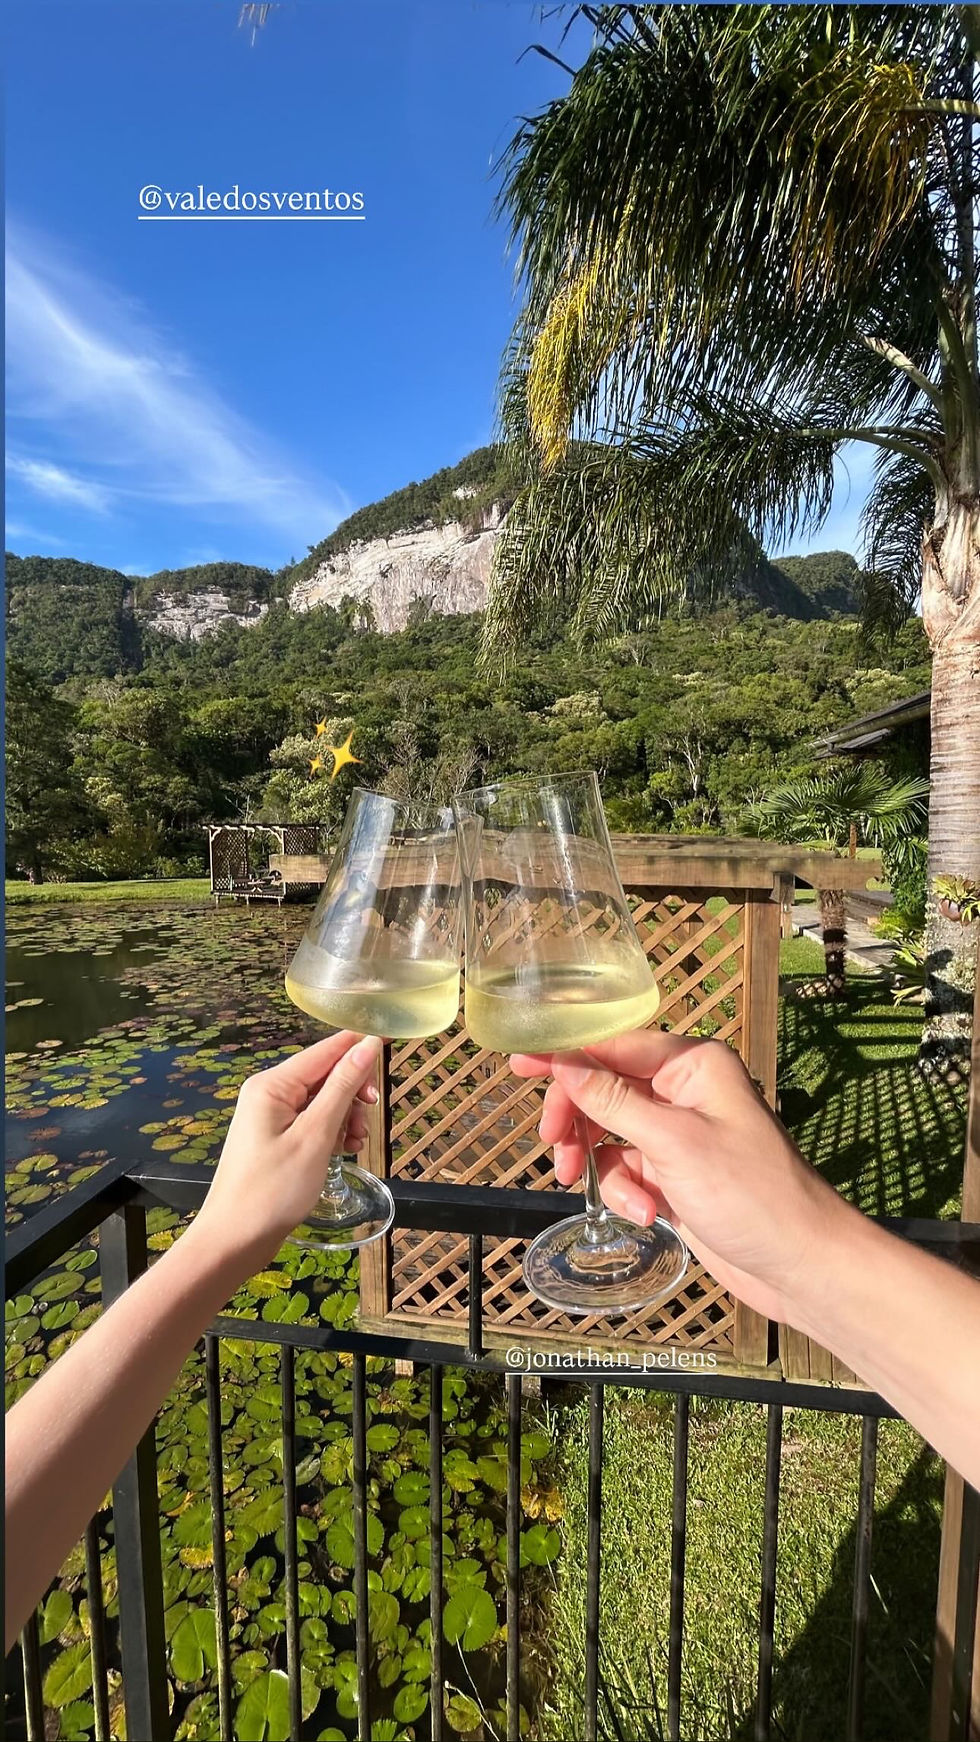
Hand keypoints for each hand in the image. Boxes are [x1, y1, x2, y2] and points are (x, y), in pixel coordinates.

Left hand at [192, 1032, 382, 1272]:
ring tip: (354, 1144)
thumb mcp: (315, 1136)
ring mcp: (270, 1117)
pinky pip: (312, 1122)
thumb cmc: (273, 1189)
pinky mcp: (275, 1138)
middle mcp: (268, 1093)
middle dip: (353, 1093)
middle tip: (367, 1119)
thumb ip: (342, 1088)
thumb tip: (368, 1046)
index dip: (360, 1046)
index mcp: (273, 1084)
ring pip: (322, 1101)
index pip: (326, 1049)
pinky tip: (343, 1151)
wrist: (234, 1239)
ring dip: (345, 1117)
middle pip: (325, 1075)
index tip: (393, 1043)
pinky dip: (331, 1133)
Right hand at [510, 1031, 851, 1324]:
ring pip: (611, 1133)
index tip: (517, 1063)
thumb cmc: (749, 1194)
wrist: (798, 1263)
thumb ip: (613, 1101)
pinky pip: (629, 1170)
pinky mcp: (677, 1174)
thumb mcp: (673, 1144)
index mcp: (693, 1065)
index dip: (564, 1054)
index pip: (614, 1045)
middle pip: (606, 1088)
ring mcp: (681, 1134)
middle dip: (578, 1119)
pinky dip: (627, 1191)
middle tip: (555, 1146)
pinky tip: (647, 1214)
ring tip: (588, 1186)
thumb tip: (563, 1062)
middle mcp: (685, 1091)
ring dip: (601, 1163)